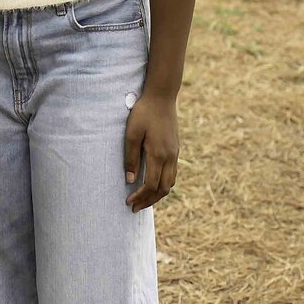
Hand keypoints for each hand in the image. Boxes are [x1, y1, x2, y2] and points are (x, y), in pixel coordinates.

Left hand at [124, 92, 178, 211]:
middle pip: (163, 189)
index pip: (151, 185)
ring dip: (157, 194)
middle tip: (134, 207)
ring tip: (143, 200)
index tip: (128, 201)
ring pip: (170, 183)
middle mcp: (170, 157)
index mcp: (158, 154)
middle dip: (149, 201)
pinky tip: (153, 184)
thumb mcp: (131, 133)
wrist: (162, 96)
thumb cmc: (143, 113)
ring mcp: (175, 153)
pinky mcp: (175, 149)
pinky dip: (163, 184)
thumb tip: (131, 180)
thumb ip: (131, 158)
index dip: (140, 196)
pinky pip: (172, 173)